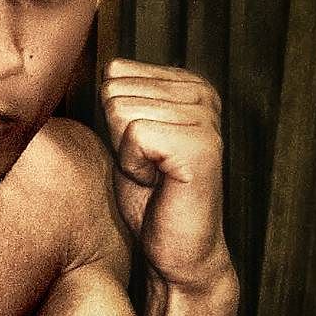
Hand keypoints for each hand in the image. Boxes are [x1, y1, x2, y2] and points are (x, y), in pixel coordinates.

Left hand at [101, 58, 230, 288]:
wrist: (177, 250)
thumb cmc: (149, 198)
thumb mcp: (125, 138)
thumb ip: (119, 100)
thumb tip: (109, 65)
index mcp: (189, 85)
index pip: (116, 73)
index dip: (114, 122)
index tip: (143, 151)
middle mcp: (203, 94)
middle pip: (116, 91)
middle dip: (118, 138)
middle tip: (149, 168)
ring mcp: (205, 118)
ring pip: (122, 110)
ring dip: (127, 154)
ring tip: (156, 175)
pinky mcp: (200, 145)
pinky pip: (134, 134)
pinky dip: (133, 166)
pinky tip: (159, 182)